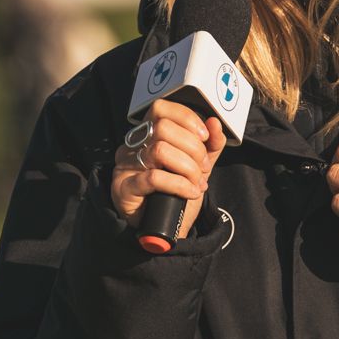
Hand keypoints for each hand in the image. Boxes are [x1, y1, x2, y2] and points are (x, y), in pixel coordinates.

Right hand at [110, 98, 227, 237]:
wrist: (163, 229)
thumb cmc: (177, 193)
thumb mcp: (198, 166)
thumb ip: (209, 146)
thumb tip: (215, 123)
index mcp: (148, 134)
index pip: (161, 108)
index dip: (187, 119)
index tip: (205, 137)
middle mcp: (133, 145)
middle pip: (164, 128)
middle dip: (193, 148)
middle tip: (203, 168)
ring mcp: (125, 166)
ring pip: (160, 151)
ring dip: (188, 168)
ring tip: (197, 183)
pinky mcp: (124, 188)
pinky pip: (154, 178)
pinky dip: (180, 185)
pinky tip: (190, 193)